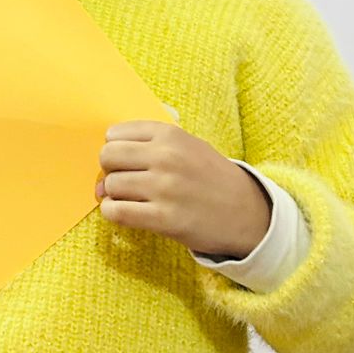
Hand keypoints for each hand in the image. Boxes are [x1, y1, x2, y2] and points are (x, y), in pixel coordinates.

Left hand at [95, 119, 270, 257]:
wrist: (245, 212)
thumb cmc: (210, 176)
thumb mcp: (188, 144)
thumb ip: (151, 141)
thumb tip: (108, 149)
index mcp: (170, 135)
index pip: (115, 133)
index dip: (114, 148)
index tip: (124, 160)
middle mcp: (166, 157)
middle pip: (108, 156)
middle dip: (109, 169)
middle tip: (122, 179)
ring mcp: (165, 188)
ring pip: (111, 185)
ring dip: (112, 194)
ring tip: (128, 198)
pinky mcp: (164, 218)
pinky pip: (117, 212)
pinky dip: (112, 212)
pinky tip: (122, 212)